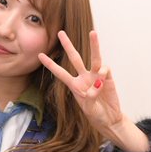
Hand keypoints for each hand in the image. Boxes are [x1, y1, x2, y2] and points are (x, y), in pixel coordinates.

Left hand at [39, 31, 149, 151]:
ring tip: (93, 32)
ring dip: (94, 45)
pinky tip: (103, 81)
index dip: (51, 65)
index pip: (60, 73)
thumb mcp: (90, 109)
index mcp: (75, 86)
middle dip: (68, 45)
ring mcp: (96, 77)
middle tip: (61, 32)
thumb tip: (96, 84)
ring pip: (94, 58)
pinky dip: (104, 72)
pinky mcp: (108, 78)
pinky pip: (105, 69)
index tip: (40, 55)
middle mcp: (84, 78)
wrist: (110, 119)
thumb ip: (91, 97)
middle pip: (75, 58)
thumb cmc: (96, 116)